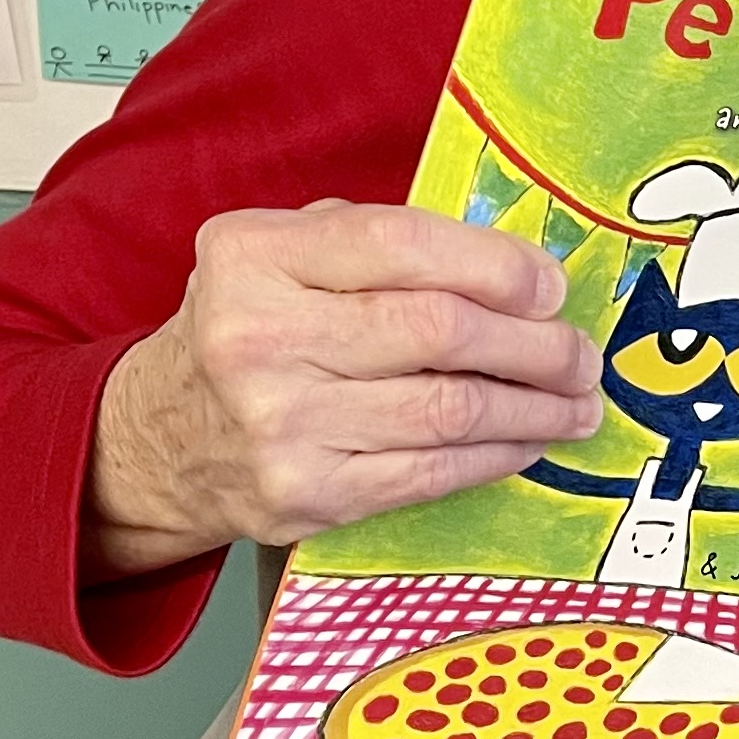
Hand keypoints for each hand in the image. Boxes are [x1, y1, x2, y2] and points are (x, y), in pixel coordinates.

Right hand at [85, 200, 605, 576]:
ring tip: (577, 399)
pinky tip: (529, 438)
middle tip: (580, 352)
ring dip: (535, 407)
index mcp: (255, 256)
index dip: (496, 265)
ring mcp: (280, 423)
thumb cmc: (249, 329)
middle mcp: (259, 336)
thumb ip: (380, 243)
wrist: (157, 439)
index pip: (402, 245)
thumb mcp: (282, 254)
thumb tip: (516, 270)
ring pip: (448, 410)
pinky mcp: (305, 494)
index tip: (550, 286)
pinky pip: (431, 472)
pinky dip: (497, 454)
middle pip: (439, 331)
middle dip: (535, 344)